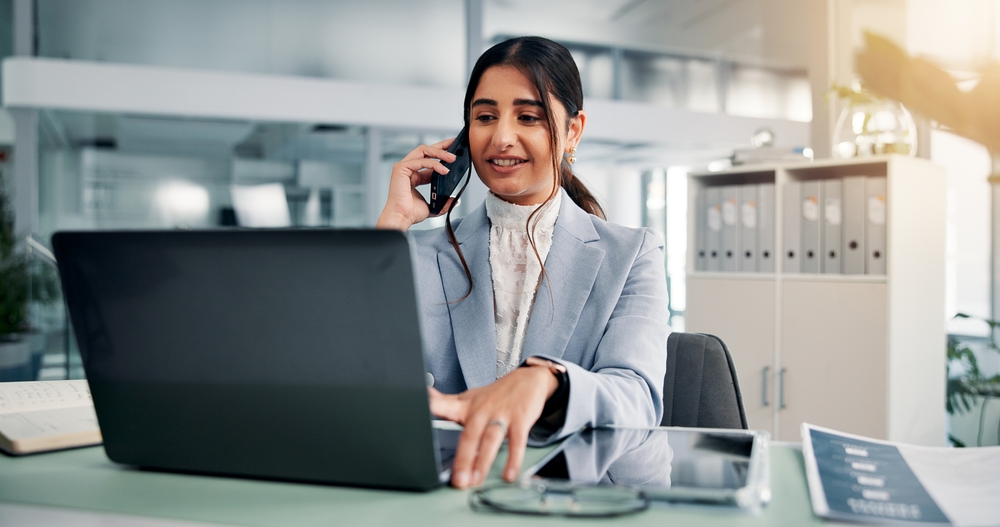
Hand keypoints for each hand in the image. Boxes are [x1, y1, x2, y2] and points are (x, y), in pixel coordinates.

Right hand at [376, 138, 456, 230]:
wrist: (402, 218)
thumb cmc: (411, 213)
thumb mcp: (433, 206)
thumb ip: (444, 203)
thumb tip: (455, 201)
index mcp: (414, 175)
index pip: (429, 160)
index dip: (442, 155)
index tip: (454, 154)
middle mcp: (408, 169)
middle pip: (426, 150)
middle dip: (441, 146)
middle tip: (454, 144)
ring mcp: (403, 167)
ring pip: (423, 151)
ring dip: (440, 153)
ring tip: (453, 158)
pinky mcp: (401, 168)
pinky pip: (421, 161)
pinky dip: (434, 164)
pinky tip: (444, 170)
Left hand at [429, 365, 558, 488]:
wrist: (527, 380)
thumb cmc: (494, 395)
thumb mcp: (468, 397)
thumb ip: (445, 402)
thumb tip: (425, 396)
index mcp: (467, 407)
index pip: (445, 406)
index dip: (433, 408)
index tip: (422, 415)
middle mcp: (482, 411)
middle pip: (469, 435)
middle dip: (463, 458)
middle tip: (457, 479)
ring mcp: (501, 415)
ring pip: (490, 440)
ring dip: (483, 461)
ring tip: (476, 480)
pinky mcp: (520, 421)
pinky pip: (516, 442)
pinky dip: (513, 459)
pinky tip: (509, 474)